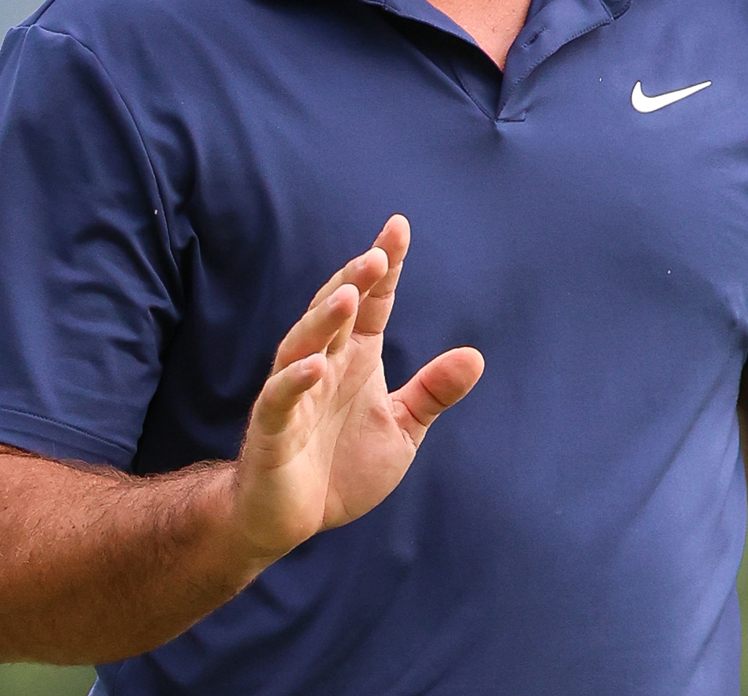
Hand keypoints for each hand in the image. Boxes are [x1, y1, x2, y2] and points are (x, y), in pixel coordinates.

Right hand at [228, 215, 485, 564]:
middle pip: (336, 314)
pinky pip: (280, 399)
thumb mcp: (401, 429)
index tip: (398, 228)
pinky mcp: (272, 431)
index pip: (372, 304)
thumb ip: (433, 392)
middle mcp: (323, 366)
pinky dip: (295, 381)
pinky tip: (315, 366)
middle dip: (354, 282)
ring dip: (324, 320)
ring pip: (303, 345)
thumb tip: (476, 356)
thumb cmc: (339, 467)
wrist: (286, 520)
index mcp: (355, 360)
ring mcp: (294, 395)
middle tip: (377, 254)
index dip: (385, 268)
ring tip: (349, 294)